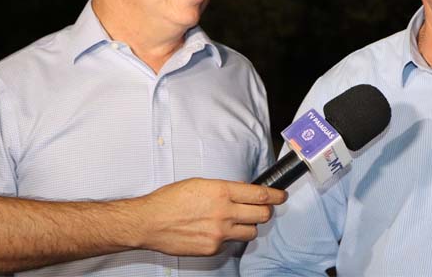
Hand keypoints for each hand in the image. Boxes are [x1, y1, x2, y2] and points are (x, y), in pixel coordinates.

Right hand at [134, 178, 286, 255]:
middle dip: (266, 211)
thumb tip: (242, 191)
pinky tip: (216, 231)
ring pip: (251, 232)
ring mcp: (219, 232)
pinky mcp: (213, 248)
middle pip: (262, 215)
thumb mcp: (201, 183)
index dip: (276, 196)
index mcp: (222, 191)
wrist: (150, 221)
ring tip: (238, 221)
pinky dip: (229, 237)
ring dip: (249, 226)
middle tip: (263, 209)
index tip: (281, 196)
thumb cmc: (171, 199)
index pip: (260, 195)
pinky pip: (231, 243)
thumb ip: (224, 188)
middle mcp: (224, 212)